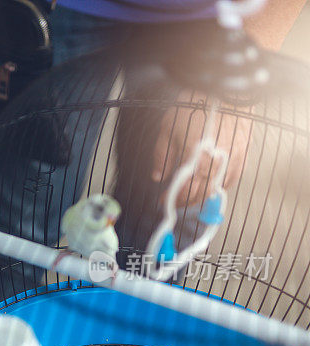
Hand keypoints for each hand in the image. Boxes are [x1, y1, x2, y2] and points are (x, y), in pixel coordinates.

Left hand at [153, 92, 251, 206]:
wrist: (222, 89)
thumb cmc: (192, 106)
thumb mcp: (168, 128)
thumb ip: (162, 155)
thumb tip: (158, 176)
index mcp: (193, 156)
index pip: (184, 188)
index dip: (173, 198)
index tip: (163, 200)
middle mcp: (214, 160)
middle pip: (201, 193)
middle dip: (186, 200)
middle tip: (176, 201)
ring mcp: (231, 157)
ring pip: (218, 188)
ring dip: (203, 196)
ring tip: (192, 196)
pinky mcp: (243, 152)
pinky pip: (233, 177)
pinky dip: (222, 186)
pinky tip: (213, 186)